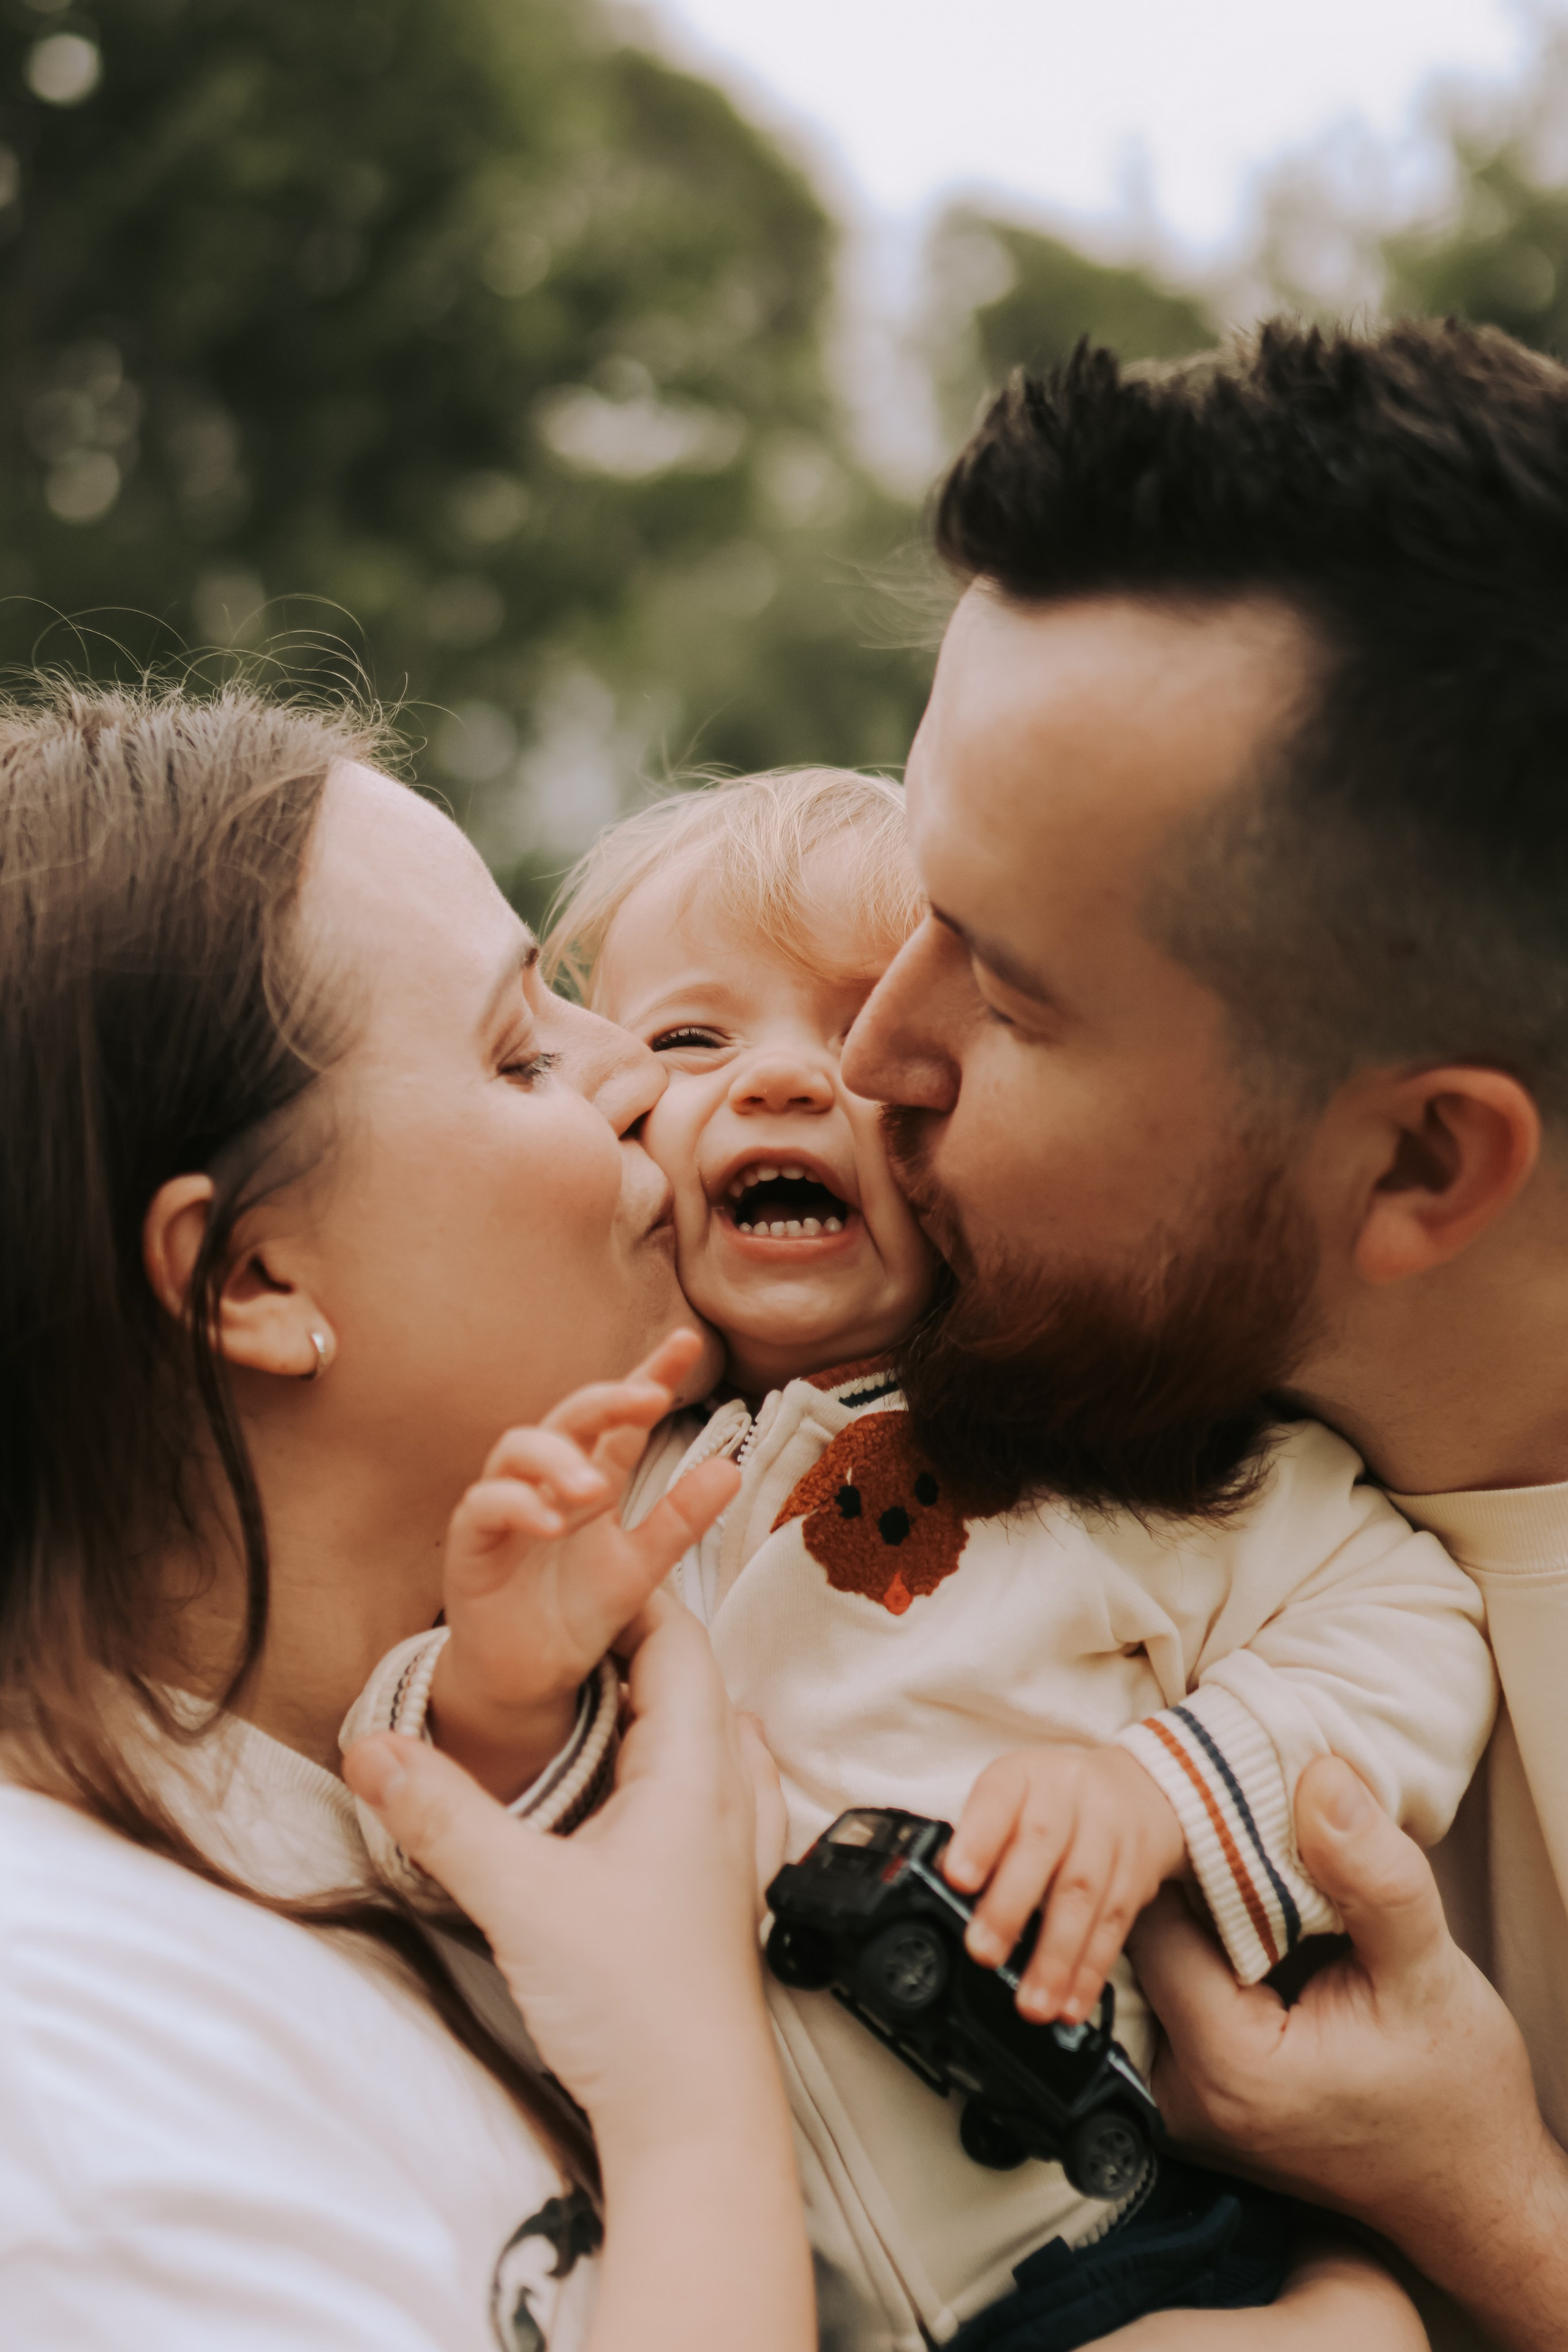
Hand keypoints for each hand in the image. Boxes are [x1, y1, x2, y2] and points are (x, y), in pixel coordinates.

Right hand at [348, 1595, 767, 2125]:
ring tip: (596, 1686)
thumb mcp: (517, 1896)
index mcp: (694, 1769)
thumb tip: (372, 1745)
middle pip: (691, 1681)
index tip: (565, 1572)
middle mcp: (728, 1794)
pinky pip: (720, 1790)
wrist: (694, 2116)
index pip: (679, 1640)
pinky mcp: (722, 1892)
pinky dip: (684, 1758)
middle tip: (554, 1626)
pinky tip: (664, 1775)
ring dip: (656, 1700)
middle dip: (627, 1643)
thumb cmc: (632, 2004)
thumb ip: (443, 1815)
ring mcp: (735, 1845)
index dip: (628, 1595)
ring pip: (709, 1734)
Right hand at [429, 1329, 740, 1796]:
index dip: (651, 1376)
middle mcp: (548, 1479)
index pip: (623, 1417)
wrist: (530, 1675)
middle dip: (607, 1399)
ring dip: (557, 1459)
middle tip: (648, 1399)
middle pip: (570, 1416)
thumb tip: (731, 1468)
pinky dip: (516, 1505)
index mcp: (594, 1475)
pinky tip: (550, 1520)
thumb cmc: (579, 1610)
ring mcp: (505, 1505)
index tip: (687, 1342)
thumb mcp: (643, 1565)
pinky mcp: (471, 1542)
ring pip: (517, 1449)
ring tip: (594, 1487)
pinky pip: (485, 1505)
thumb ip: (680, 1518)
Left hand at [944, 1742, 1184, 2024]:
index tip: (956, 1879)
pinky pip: (1115, 1925)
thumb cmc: (1053, 1803)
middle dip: (1010, 1908)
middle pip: (1042, 1849)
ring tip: (1032, 2004)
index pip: (999, 1798)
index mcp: (1024, 1776)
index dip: (978, 1839)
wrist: (1140, 1791)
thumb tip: (942, 1893)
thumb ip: (980, 1839)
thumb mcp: (1011, 1798)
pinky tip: (1071, 2004)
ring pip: (1083, 1896)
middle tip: (983, 1954)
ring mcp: (1110, 1834)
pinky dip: (1090, 1972)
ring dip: (1055, 1959)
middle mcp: (1070, 1797)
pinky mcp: (1137, 1874)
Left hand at [1127, 1755, 1567, 2351]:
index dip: (1187, 1852)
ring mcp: (1183, 2103)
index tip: (1223, 1801)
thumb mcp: (1428, 1974)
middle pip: (1145, 1942)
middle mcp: (1182, 2094)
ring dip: (1198, 1916)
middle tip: (1234, 1821)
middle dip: (1187, 1879)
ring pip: (1157, 1967)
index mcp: (1225, 2066)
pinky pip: (1177, 1998)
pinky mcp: (1198, 2097)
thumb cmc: (1457, 2098)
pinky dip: (1210, 1954)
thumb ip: (1371, 1877)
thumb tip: (1321, 1777)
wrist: (1471, 2193)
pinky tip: (1256, 1925)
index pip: (1155, 1919)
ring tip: (1250, 1869)